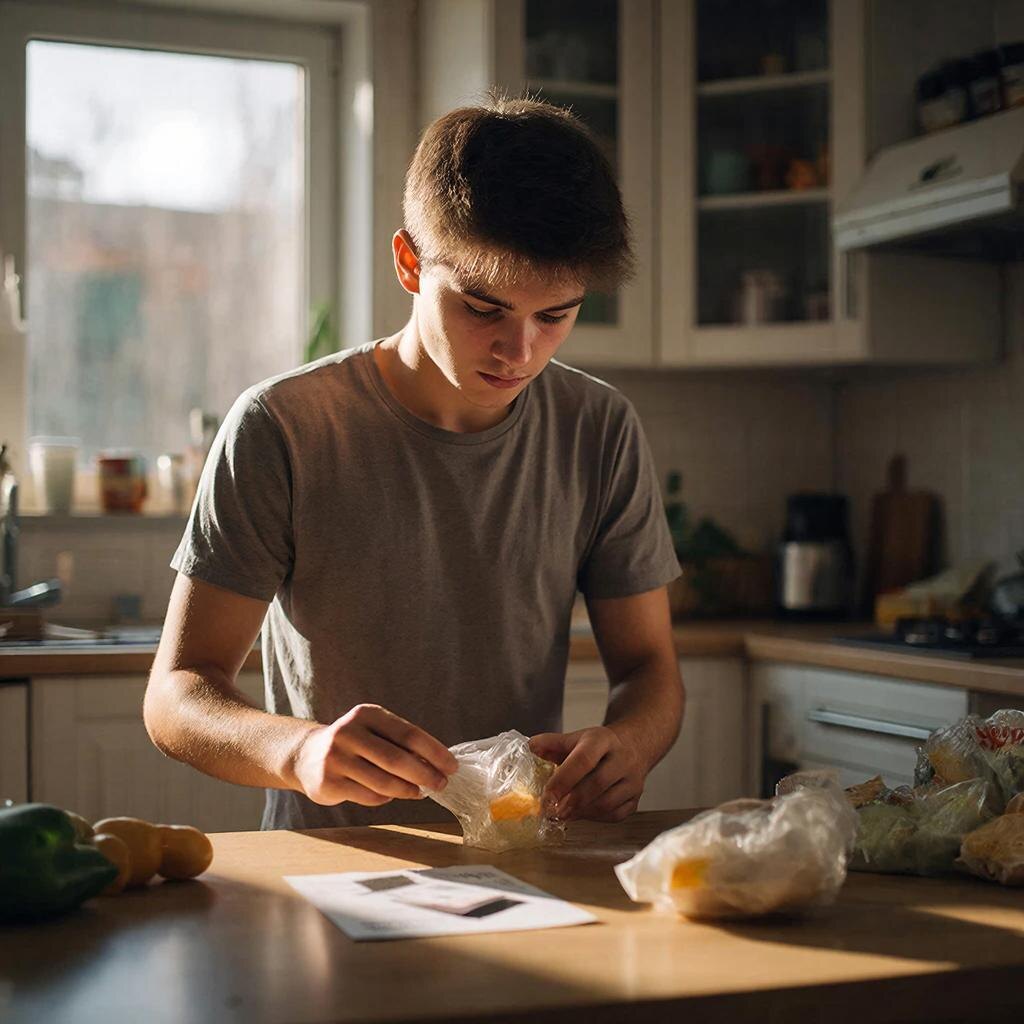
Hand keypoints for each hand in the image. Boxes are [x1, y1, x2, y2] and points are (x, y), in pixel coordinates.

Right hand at [291, 704, 457, 806]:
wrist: (305, 755)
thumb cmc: (354, 743)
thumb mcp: (374, 731)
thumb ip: (402, 744)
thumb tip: (438, 764)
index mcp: (367, 714)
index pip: (409, 734)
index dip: (434, 752)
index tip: (451, 766)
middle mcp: (349, 732)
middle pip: (398, 759)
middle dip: (425, 774)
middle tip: (441, 784)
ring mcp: (336, 758)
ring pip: (384, 782)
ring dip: (408, 790)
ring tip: (420, 792)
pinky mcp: (328, 783)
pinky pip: (369, 796)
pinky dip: (385, 798)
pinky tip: (391, 795)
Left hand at [529, 726, 644, 822]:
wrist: (634, 746)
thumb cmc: (600, 746)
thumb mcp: (576, 738)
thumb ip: (552, 743)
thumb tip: (531, 747)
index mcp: (602, 740)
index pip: (584, 760)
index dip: (564, 780)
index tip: (547, 796)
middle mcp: (622, 759)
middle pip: (597, 784)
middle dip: (571, 801)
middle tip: (553, 811)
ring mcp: (632, 780)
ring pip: (607, 803)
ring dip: (582, 813)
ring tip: (563, 814)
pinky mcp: (636, 798)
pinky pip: (615, 814)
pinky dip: (595, 818)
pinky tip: (581, 814)